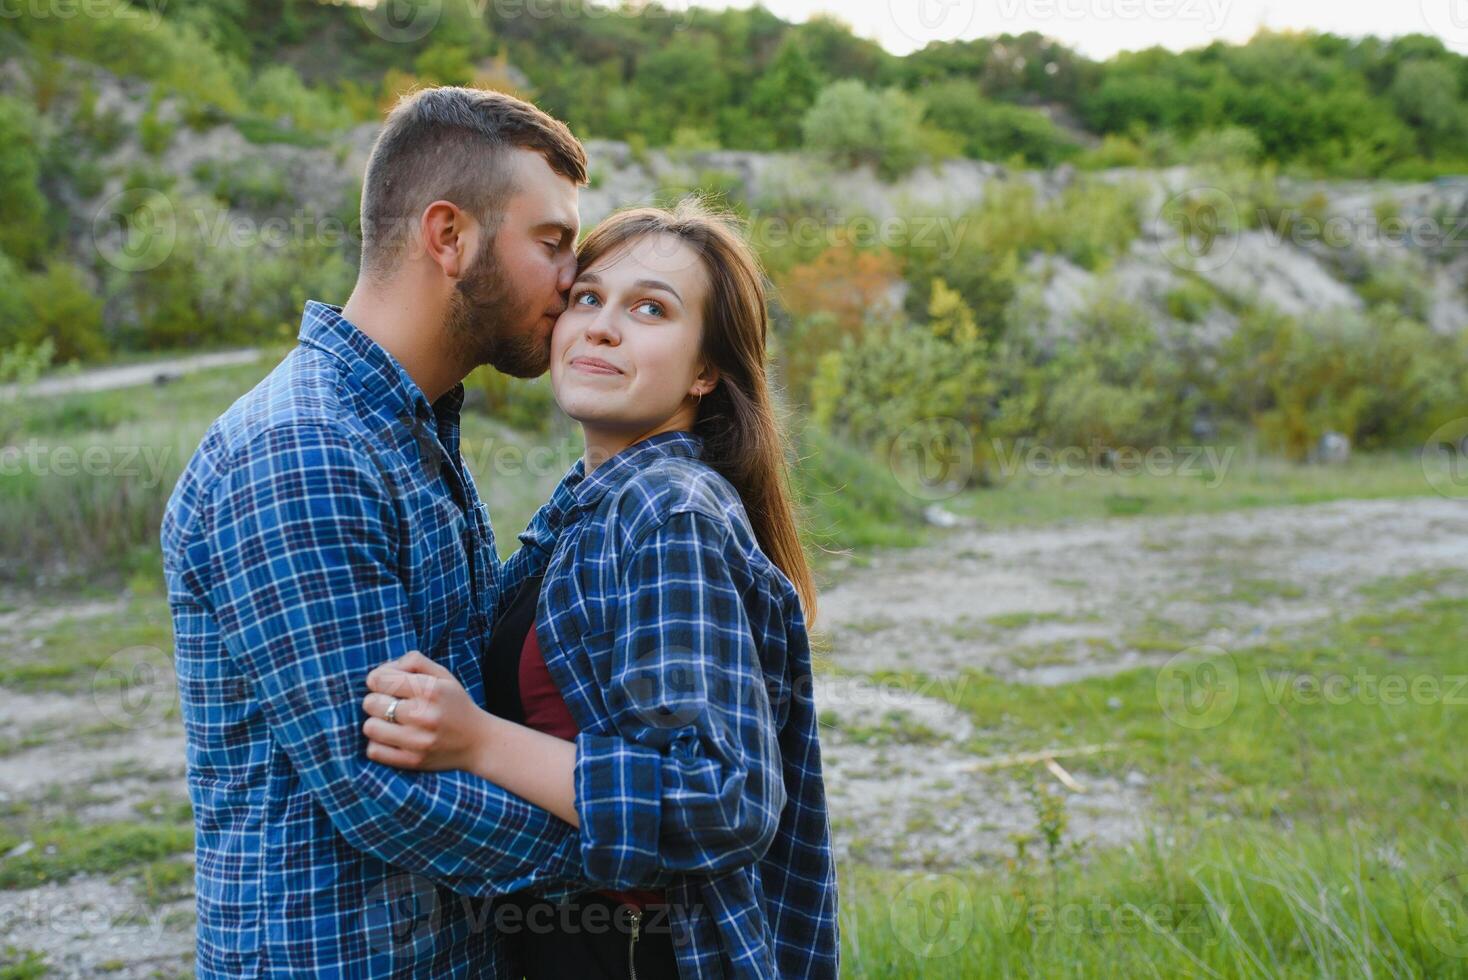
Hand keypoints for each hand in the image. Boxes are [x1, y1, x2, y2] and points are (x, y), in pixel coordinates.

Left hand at [361, 651, 493, 771]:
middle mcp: (424, 715)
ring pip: (369, 727)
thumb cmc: (455, 704)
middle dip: (376, 700)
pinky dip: (378, 744)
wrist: (479, 742)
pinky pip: (374, 751)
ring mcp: (417, 741)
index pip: (378, 679)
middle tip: (391, 704)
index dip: (378, 679)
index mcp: (431, 689)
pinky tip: (393, 739)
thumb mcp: (443, 675)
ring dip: (376, 723)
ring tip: (391, 722)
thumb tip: (383, 670)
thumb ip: (414, 661)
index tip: (387, 685)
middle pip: (370, 703)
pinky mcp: (412, 761)